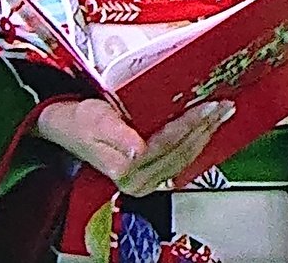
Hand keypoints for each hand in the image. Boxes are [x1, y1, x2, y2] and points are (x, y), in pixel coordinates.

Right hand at [34, 96, 234, 195]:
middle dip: (204, 127)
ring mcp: (147, 179)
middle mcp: (139, 180)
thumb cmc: (77, 122)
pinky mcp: (151, 172)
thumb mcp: (94, 122)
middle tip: (223, 106)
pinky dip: (196, 140)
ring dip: (206, 134)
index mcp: (126, 170)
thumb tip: (138, 149)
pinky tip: (206, 127)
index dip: (188, 125)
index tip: (205, 107)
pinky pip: (181, 158)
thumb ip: (117, 137)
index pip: (167, 145)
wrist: (64, 127)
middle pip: (181, 152)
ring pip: (185, 157)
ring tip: (221, 114)